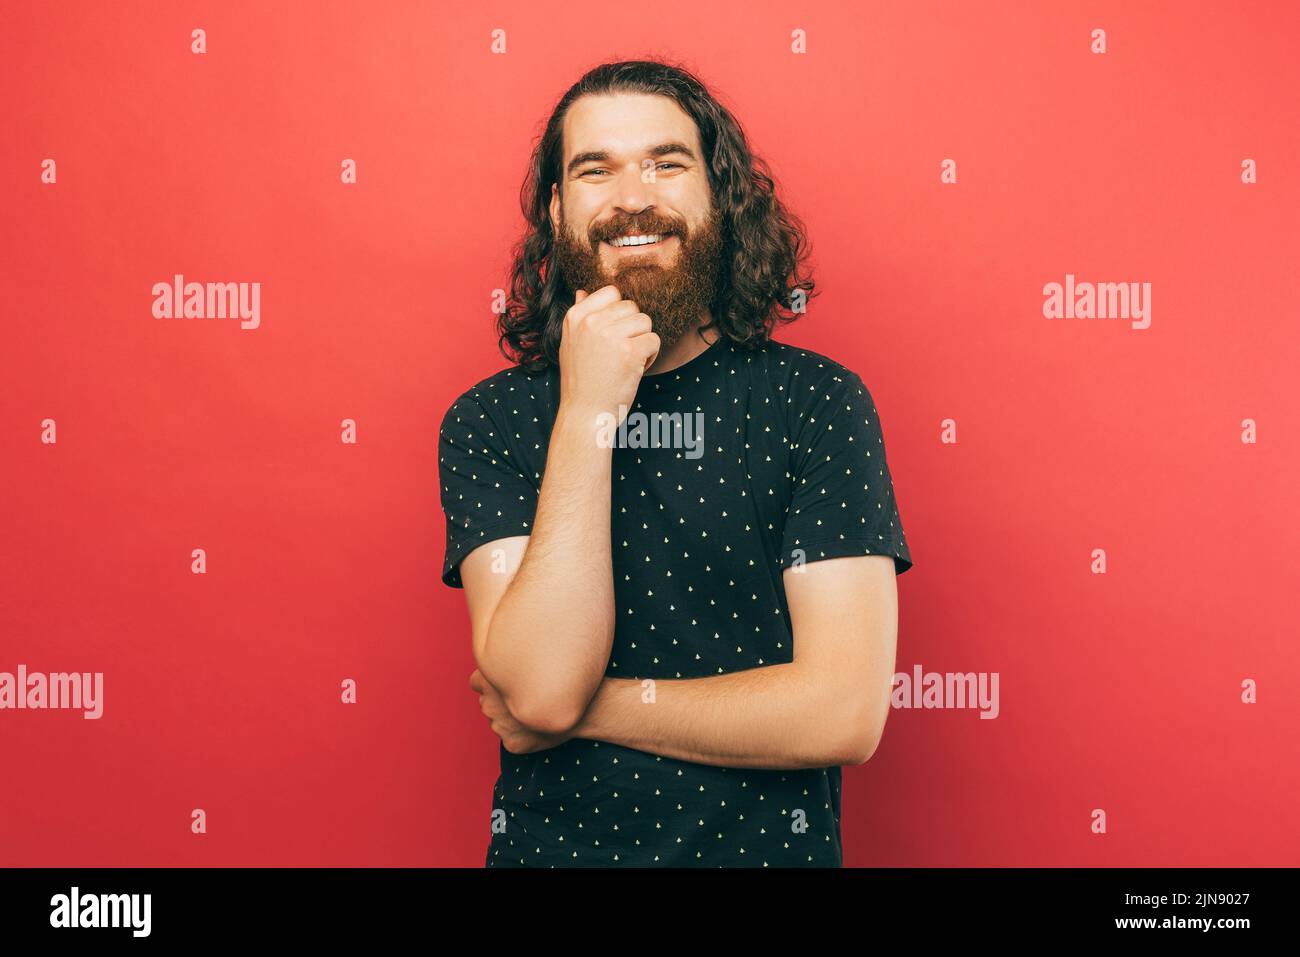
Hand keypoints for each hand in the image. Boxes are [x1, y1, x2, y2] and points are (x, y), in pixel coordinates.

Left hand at [469, 669, 573, 753]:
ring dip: (510, 721)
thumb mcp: (532, 661)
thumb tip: (498, 665)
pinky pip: (511, 740)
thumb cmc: (561, 680)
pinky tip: (537, 728)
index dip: (489, 683)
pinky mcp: (511, 744)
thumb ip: (510, 663)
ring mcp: (500, 726)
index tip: (503, 685)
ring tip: (533, 713)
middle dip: (500, 703)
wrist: (584, 707)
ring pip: (499, 723)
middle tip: (524, 699)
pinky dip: (521, 737)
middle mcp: (490, 704)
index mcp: (490, 682)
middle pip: (487, 704)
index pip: (476, 682)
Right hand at [558, 285, 659, 424]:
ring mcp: (610, 336)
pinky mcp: (630, 352)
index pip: (611, 292)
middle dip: (633, 328)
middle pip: (632, 306)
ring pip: (646, 321)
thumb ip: (580, 317)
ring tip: (628, 360)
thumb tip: (583, 292)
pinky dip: (651, 356)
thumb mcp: (571, 344)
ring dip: (643, 341)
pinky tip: (636, 369)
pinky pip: (654, 340)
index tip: (613, 334)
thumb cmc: (581, 381)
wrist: (585, 413)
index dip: (619, 312)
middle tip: (621, 352)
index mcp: (575, 316)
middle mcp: (591, 322)